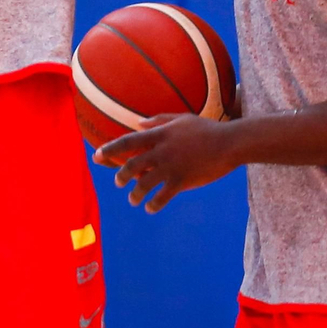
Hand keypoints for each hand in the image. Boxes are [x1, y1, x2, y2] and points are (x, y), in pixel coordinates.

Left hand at [92, 114, 240, 212]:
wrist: (229, 143)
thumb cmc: (207, 129)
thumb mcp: (182, 119)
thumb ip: (159, 120)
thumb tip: (139, 124)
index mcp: (160, 134)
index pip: (129, 141)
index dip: (110, 148)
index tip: (97, 155)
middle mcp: (162, 150)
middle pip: (132, 164)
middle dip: (121, 176)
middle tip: (118, 182)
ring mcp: (172, 166)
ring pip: (144, 183)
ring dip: (135, 195)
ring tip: (134, 200)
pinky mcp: (183, 180)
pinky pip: (162, 196)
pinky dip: (154, 204)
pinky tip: (150, 208)